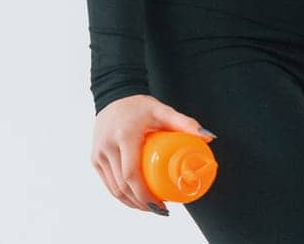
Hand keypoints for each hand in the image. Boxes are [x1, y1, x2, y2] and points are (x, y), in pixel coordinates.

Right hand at [90, 94, 215, 215]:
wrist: (114, 95)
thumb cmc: (139, 105)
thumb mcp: (162, 111)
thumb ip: (184, 123)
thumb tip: (208, 137)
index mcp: (124, 136)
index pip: (131, 174)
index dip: (144, 194)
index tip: (161, 204)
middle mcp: (107, 147)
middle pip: (122, 186)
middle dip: (141, 203)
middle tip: (160, 209)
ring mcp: (99, 154)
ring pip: (114, 189)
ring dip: (131, 203)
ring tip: (150, 207)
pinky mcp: (95, 159)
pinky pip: (108, 183)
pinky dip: (121, 195)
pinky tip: (135, 199)